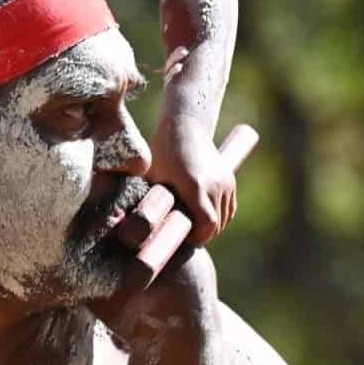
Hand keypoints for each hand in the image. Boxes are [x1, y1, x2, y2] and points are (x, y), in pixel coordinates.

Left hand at [149, 116, 235, 244]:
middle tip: (186, 234)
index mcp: (195, 185)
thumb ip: (151, 204)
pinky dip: (219, 216)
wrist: (185, 126)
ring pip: (224, 218)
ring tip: (193, 223)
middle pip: (216, 224)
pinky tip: (203, 215)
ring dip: (212, 226)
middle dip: (203, 234)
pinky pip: (229, 208)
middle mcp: (214, 184)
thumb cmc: (163, 152)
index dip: (198, 237)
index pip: (207, 225)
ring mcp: (225, 182)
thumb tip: (133, 227)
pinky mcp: (230, 180)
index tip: (185, 237)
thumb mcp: (154, 178)